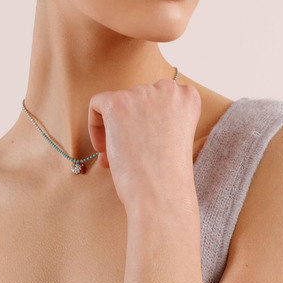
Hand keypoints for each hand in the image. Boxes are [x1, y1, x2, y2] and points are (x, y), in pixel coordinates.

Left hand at [88, 78, 201, 208]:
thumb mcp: (174, 136)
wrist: (161, 194)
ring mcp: (142, 93)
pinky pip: (97, 104)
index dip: (148, 119)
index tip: (145, 140)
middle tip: (129, 152)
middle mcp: (167, 89)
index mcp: (187, 96)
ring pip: (118, 103)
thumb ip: (159, 118)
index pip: (160, 95)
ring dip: (114, 129)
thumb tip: (129, 116)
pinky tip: (103, 150)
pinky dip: (94, 126)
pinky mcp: (117, 103)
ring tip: (117, 156)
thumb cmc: (168, 175)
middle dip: (130, 124)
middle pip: (138, 98)